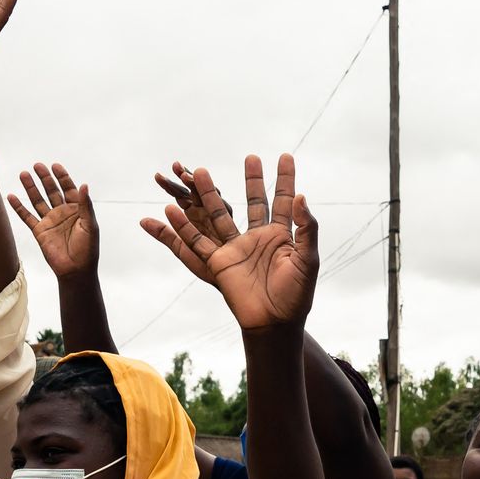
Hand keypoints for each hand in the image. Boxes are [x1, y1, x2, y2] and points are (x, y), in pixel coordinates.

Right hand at [10, 163, 98, 278]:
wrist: (75, 270)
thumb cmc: (87, 250)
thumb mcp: (90, 225)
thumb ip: (86, 205)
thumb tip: (84, 185)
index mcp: (76, 210)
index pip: (68, 188)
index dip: (62, 177)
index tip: (55, 166)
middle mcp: (62, 213)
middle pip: (51, 191)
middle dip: (45, 178)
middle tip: (37, 165)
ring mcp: (50, 221)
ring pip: (38, 200)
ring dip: (30, 188)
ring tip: (23, 174)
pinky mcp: (39, 231)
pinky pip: (27, 216)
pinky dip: (18, 207)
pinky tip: (11, 196)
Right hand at [141, 153, 318, 329]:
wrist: (274, 322)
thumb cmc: (296, 294)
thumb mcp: (307, 260)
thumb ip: (306, 229)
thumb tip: (302, 197)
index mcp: (281, 236)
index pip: (284, 200)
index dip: (285, 179)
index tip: (285, 156)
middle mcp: (258, 238)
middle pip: (253, 201)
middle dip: (251, 180)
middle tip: (250, 157)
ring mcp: (237, 248)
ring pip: (220, 215)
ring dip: (209, 194)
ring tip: (197, 171)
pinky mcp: (219, 262)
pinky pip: (198, 242)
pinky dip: (183, 227)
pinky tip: (172, 210)